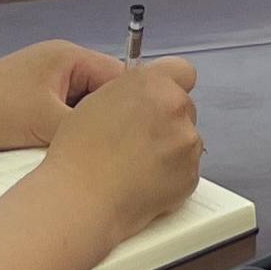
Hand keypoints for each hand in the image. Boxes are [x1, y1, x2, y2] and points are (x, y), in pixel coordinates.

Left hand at [0, 38, 133, 153]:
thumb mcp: (47, 122)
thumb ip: (89, 126)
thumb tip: (127, 139)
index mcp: (70, 57)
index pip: (122, 76)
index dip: (138, 105)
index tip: (153, 134)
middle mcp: (63, 64)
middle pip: (107, 91)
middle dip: (117, 118)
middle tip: (131, 149)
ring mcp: (48, 83)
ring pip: (88, 106)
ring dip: (93, 127)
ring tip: (108, 154)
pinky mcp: (35, 102)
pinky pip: (68, 114)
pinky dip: (74, 131)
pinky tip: (79, 153)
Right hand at [34, 55, 206, 234]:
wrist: (81, 198)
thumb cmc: (79, 153)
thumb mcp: (97, 100)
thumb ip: (130, 91)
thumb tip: (142, 97)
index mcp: (152, 83)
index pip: (183, 71)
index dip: (170, 85)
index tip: (159, 100)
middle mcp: (176, 107)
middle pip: (184, 108)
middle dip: (167, 121)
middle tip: (137, 140)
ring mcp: (187, 142)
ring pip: (186, 139)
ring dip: (170, 148)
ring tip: (136, 166)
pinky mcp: (191, 174)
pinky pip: (186, 169)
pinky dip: (171, 175)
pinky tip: (143, 182)